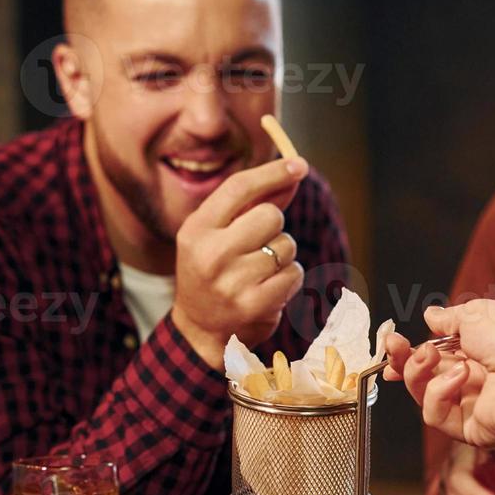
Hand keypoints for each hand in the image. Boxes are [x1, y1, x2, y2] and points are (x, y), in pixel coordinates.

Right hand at [171, 158, 308, 367]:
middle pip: (270, 215)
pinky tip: (268, 288)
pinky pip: (294, 274)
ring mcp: (232, 281)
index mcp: (196, 230)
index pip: (238, 188)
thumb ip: (252, 204)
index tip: (298, 165)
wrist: (200, 330)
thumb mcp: (218, 235)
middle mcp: (211, 254)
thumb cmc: (213, 272)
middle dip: (274, 227)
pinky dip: (289, 279)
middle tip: (258, 244)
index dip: (272, 173)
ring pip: (286, 246)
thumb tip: (293, 173)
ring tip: (258, 272)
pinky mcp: (255, 304)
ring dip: (282, 256)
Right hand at [383, 300, 494, 448]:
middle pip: (423, 376)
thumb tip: (430, 315)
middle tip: (394, 346)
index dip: (409, 352)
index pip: (434, 356)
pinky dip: (440, 392)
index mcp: (479, 353)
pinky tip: (461, 377)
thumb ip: (448, 318)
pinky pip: (435, 415)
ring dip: (419, 372)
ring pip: (423, 395)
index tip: (392, 344)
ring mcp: (471, 406)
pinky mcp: (469, 429)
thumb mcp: (478, 314)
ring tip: (432, 355)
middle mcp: (474, 381)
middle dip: (405, 360)